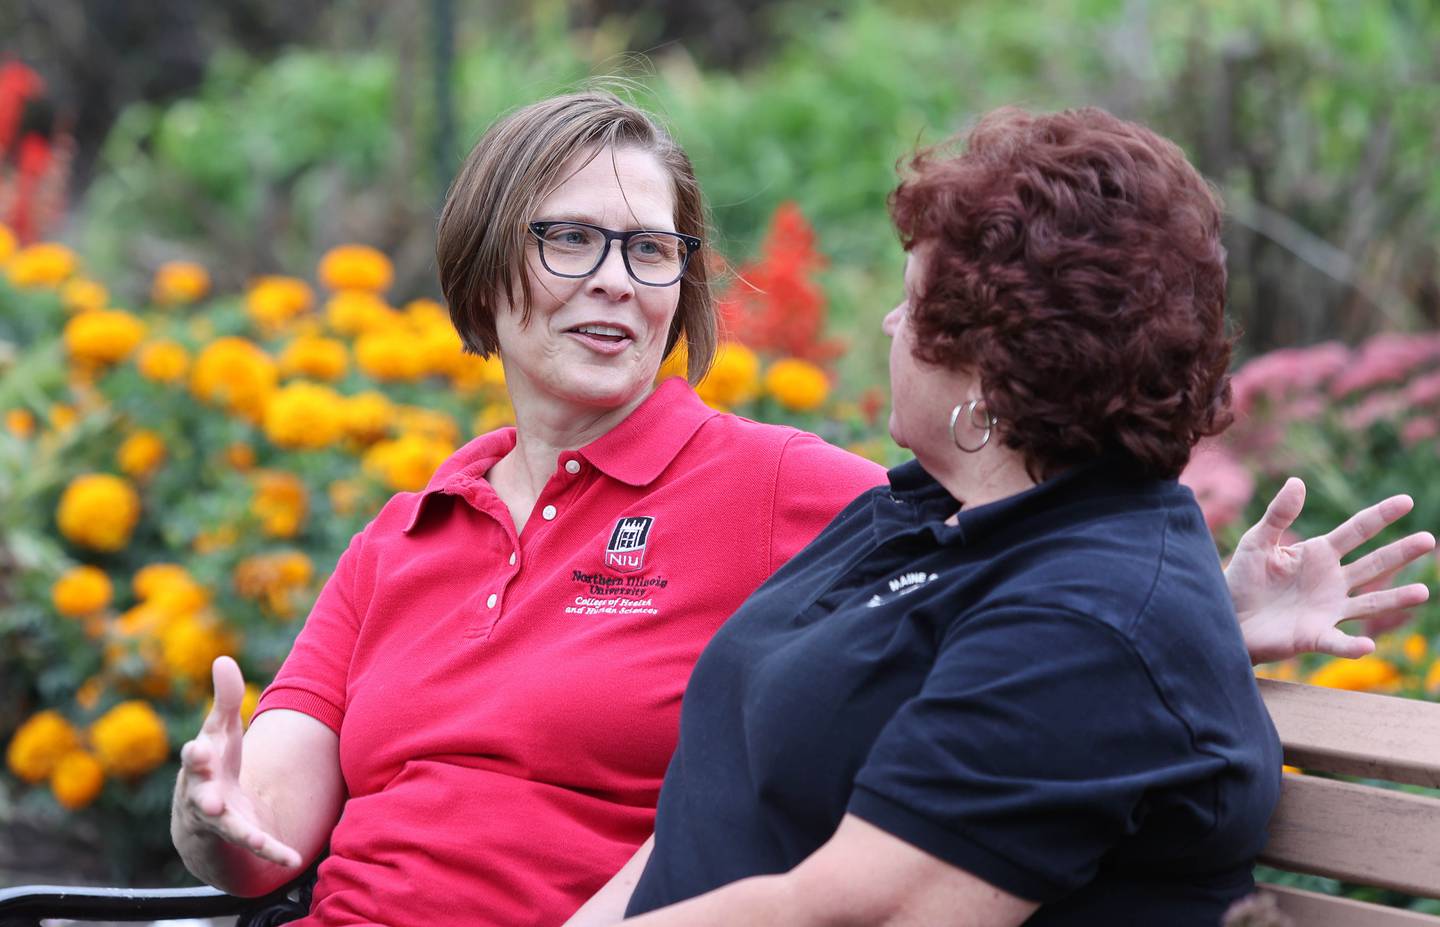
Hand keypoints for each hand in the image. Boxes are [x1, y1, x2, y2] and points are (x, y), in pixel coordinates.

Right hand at [175, 657, 302, 868]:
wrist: (206, 815)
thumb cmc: (215, 763)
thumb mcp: (221, 731)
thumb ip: (226, 698)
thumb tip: (223, 658)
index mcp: (200, 765)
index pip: (195, 757)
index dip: (196, 754)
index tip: (199, 748)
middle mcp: (203, 795)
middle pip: (200, 794)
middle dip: (203, 793)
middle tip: (210, 797)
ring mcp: (219, 820)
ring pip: (224, 826)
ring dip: (235, 829)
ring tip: (249, 834)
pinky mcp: (239, 838)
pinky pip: (255, 845)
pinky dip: (272, 852)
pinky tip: (292, 858)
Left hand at [1225, 478, 1433, 664]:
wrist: (1228, 616)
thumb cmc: (1243, 578)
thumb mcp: (1257, 542)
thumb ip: (1278, 515)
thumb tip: (1298, 481)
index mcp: (1318, 553)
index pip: (1356, 531)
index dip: (1380, 516)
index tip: (1406, 501)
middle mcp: (1331, 581)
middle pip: (1373, 564)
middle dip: (1400, 552)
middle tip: (1428, 539)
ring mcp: (1327, 609)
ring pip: (1369, 604)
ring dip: (1395, 598)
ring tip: (1422, 592)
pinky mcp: (1314, 636)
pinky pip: (1337, 642)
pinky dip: (1352, 646)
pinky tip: (1367, 646)